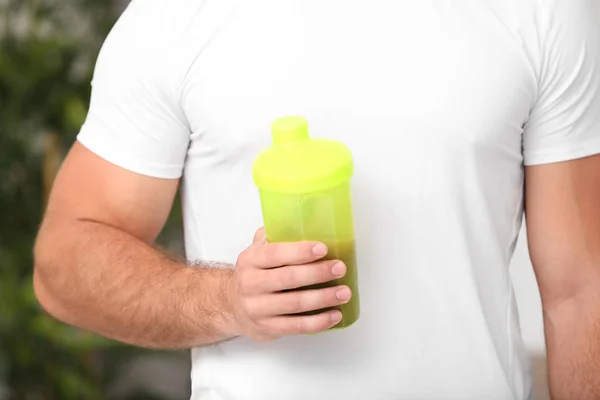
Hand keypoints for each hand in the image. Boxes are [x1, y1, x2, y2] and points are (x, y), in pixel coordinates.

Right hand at [226, 228, 351, 341]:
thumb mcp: (257, 251)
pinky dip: (318, 322)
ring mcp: (258, 308)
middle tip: (340, 268)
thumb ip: (274, 235)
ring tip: (344, 292)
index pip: (275, 254)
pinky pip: (296, 327)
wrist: (231, 305)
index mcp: (250, 260)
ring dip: (323, 298)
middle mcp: (251, 284)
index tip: (323, 248)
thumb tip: (304, 219)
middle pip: (288, 278)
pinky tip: (334, 315)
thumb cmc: (254, 274)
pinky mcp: (267, 328)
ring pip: (295, 304)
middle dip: (318, 273)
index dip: (300, 251)